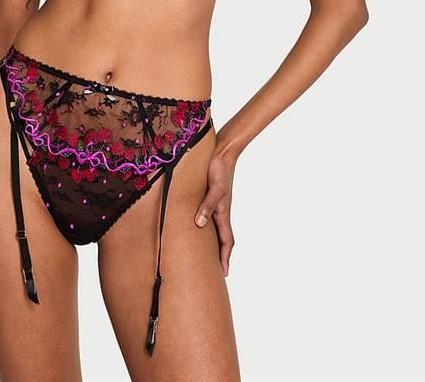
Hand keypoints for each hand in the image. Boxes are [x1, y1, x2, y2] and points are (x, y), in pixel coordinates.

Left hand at [194, 141, 238, 276]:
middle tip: (214, 271)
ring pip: (215, 229)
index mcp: (223, 213)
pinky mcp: (209, 196)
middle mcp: (220, 211)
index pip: (226, 241)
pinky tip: (197, 227)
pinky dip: (206, 228)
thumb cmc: (219, 169)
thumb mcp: (214, 188)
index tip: (224, 274)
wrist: (223, 151)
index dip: (225, 257)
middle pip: (222, 239)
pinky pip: (209, 217)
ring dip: (213, 243)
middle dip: (219, 256)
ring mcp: (216, 205)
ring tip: (205, 255)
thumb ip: (207, 206)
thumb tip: (199, 224)